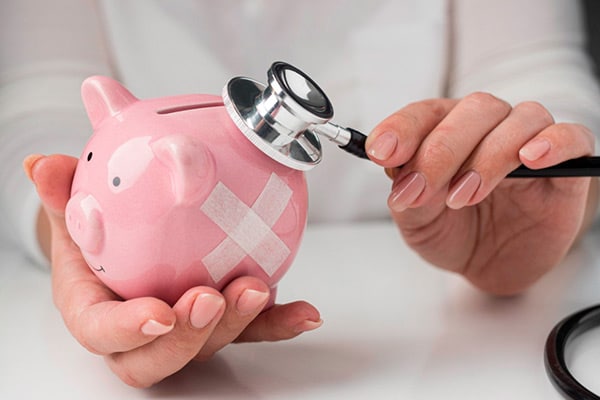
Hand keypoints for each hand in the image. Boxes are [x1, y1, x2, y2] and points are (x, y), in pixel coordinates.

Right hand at [24, 154, 321, 387]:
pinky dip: (279, 322)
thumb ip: (64, 190)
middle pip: (159, 356)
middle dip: (189, 337)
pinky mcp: (224, 322)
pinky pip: (254, 329)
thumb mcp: (78, 208)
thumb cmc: (99, 235)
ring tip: (258, 287)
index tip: (158, 312)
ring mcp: (188, 330)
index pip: (103, 332)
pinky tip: (307, 311)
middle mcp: (143, 331)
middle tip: (210, 298)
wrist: (126, 245)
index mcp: (98, 310)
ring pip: (211, 343)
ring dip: (239, 322)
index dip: (129, 331)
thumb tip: (41, 164)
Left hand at [365, 93, 598, 294]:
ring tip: (464, 195)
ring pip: (519, 119)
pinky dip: (552, 143)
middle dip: (442, 149)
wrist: (490, 266)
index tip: (381, 152)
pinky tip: (530, 160)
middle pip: (473, 110)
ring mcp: (527, 144)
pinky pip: (570, 137)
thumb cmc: (453, 234)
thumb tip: (402, 175)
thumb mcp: (419, 223)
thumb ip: (410, 196)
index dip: (402, 128)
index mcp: (446, 132)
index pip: (425, 114)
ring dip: (488, 155)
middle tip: (424, 187)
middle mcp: (488, 129)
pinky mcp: (565, 169)